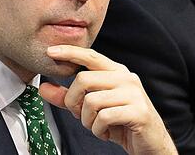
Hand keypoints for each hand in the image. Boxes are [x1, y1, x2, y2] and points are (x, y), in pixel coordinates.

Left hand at [40, 45, 176, 154]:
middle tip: (80, 115)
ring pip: (91, 101)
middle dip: (73, 102)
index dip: (70, 52)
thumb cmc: (121, 122)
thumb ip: (69, 97)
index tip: (50, 52)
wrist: (150, 142)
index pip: (91, 56)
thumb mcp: (92, 108)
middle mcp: (126, 78)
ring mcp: (134, 94)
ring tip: (97, 126)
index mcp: (117, 72)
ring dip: (87, 121)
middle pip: (83, 80)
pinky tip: (106, 132)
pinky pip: (104, 118)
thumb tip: (44, 87)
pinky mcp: (138, 111)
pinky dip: (98, 130)